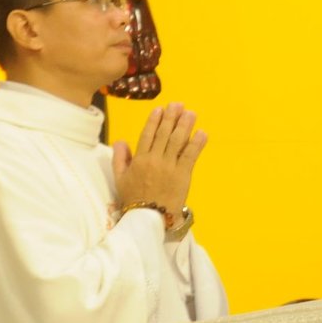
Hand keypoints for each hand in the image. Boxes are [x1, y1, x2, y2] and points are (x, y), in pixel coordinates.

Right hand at [113, 103, 206, 218]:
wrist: (149, 217)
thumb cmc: (134, 198)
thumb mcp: (120, 178)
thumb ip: (119, 158)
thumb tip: (120, 140)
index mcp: (139, 160)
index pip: (147, 135)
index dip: (154, 121)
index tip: (160, 109)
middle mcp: (154, 160)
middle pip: (164, 134)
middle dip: (172, 118)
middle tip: (178, 104)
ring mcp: (170, 167)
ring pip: (178, 141)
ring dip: (185, 125)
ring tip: (191, 113)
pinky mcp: (183, 175)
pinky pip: (190, 155)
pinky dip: (197, 143)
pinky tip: (202, 133)